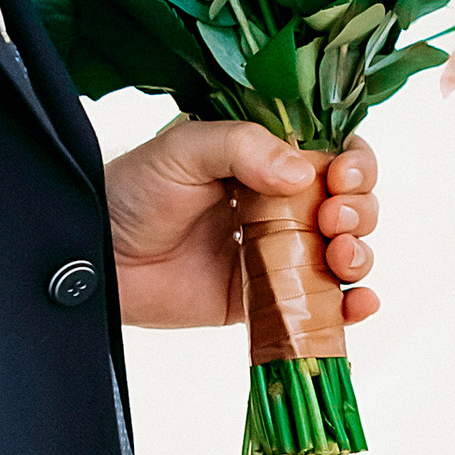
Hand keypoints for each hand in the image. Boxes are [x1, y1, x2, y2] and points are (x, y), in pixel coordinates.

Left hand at [107, 122, 378, 331]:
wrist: (96, 258)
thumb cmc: (132, 192)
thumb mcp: (184, 150)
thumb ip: (243, 147)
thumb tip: (303, 172)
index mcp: (267, 162)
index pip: (333, 155)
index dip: (354, 163)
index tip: (343, 174)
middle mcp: (281, 207)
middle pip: (350, 204)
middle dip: (358, 209)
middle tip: (331, 218)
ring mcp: (278, 255)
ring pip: (344, 252)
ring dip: (359, 253)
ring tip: (339, 256)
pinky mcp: (267, 301)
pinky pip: (320, 304)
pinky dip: (351, 306)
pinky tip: (357, 303)